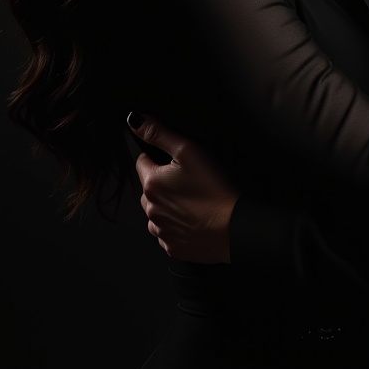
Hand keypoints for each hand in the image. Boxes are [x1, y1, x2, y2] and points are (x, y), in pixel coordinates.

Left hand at [127, 112, 238, 263]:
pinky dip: (176, 225)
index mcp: (151, 184)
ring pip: (156, 211)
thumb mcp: (189, 151)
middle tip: (189, 180)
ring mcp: (161, 231)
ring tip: (194, 199)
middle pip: (148, 188)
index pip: (142, 161)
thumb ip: (160, 134)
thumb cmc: (214, 188)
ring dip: (168, 205)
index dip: (160, 157)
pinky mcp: (172, 247)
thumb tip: (135, 121)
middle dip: (162, 182)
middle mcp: (150, 210)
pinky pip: (167, 232)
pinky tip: (195, 217)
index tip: (179, 162)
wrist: (234, 227)